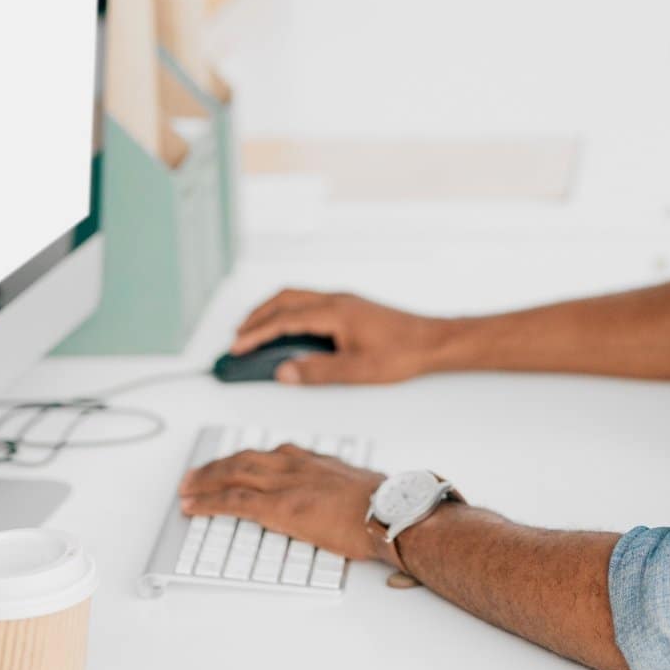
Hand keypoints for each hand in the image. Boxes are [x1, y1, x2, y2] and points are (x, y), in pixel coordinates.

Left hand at [178, 445, 397, 566]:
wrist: (389, 509)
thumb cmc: (381, 502)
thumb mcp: (356, 484)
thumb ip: (336, 486)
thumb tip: (333, 497)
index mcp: (311, 460)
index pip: (267, 455)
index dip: (243, 461)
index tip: (232, 465)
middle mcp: (292, 464)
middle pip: (242, 460)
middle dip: (215, 467)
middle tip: (194, 475)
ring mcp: (283, 484)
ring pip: (231, 475)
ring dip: (204, 481)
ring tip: (186, 489)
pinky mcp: (278, 507)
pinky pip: (233, 501)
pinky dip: (208, 502)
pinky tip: (193, 507)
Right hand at [230, 289, 453, 384]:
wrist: (433, 341)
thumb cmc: (402, 354)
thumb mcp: (357, 370)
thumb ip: (317, 372)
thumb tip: (283, 372)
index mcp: (334, 312)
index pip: (284, 320)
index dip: (256, 334)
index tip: (237, 347)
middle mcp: (336, 300)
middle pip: (283, 299)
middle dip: (256, 317)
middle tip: (237, 338)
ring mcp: (343, 300)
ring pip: (296, 297)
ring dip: (271, 312)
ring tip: (255, 332)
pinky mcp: (349, 306)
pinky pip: (309, 302)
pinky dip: (288, 312)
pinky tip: (288, 330)